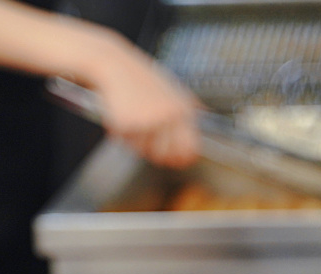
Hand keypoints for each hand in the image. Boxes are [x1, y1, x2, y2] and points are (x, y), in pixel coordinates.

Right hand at [82, 30, 200, 168]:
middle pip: (165, 155)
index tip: (176, 161)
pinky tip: (121, 115)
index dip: (182, 159)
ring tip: (134, 120)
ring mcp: (148, 121)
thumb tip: (206, 120)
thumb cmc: (141, 79)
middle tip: (147, 140)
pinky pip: (125, 142)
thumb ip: (189, 108)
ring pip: (143, 151)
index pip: (190, 148)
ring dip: (135, 142)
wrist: (114, 65)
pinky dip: (121, 134)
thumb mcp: (173, 90)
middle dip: (155, 153)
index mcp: (182, 109)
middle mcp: (168, 117)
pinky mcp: (128, 124)